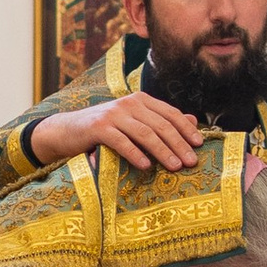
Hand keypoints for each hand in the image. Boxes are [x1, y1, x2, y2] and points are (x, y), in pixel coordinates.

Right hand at [31, 88, 203, 174]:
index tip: (199, 145)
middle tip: (191, 162)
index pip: (170, 113)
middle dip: (179, 144)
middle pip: (161, 125)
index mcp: (141, 100)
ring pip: (145, 133)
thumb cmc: (105, 130)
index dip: (186, 129)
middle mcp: (129, 103)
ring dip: (162, 151)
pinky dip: (135, 154)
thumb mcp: (134, 123)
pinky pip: (122, 142)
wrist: (67, 130)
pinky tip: (146, 166)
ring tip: (175, 167)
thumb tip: (192, 121)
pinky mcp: (98, 127)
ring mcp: (113, 114)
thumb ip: (160, 121)